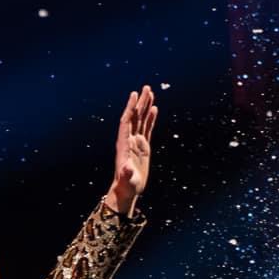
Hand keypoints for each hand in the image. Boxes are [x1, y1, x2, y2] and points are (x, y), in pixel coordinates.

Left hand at [103, 85, 158, 215]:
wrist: (127, 191)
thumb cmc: (126, 186)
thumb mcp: (126, 180)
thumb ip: (126, 173)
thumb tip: (126, 168)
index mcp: (124, 144)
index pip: (127, 121)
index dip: (130, 107)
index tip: (134, 94)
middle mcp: (129, 140)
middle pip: (135, 117)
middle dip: (140, 102)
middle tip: (146, 88)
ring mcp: (136, 143)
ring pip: (141, 120)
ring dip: (145, 107)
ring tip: (151, 92)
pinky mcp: (143, 147)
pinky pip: (147, 129)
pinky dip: (151, 118)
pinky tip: (154, 109)